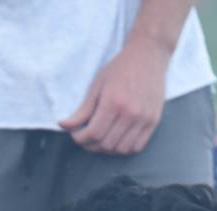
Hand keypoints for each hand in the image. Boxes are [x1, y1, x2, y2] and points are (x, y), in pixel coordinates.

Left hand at [59, 38, 171, 155]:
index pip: (93, 133)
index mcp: (113, 101)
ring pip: (121, 149)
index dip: (80, 138)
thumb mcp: (97, 85)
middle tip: (85, 138)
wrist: (148, 55)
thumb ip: (82, 110)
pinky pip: (137, 146)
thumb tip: (63, 126)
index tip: (76, 134)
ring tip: (100, 139)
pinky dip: (124, 148)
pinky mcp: (154, 121)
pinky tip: (116, 139)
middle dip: (90, 145)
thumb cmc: (120, 68)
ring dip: (107, 149)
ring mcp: (144, 118)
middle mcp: (131, 112)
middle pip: (106, 144)